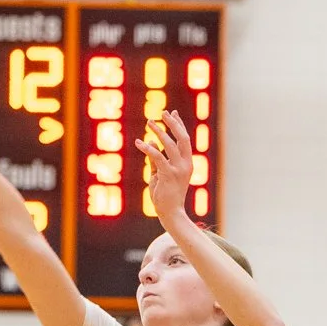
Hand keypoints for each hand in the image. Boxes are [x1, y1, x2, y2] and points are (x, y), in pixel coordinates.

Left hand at [137, 108, 191, 227]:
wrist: (170, 213)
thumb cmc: (164, 195)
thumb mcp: (160, 173)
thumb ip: (156, 158)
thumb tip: (149, 140)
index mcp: (187, 163)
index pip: (185, 140)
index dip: (179, 125)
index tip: (172, 112)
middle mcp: (186, 164)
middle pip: (182, 138)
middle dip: (173, 123)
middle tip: (162, 112)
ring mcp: (179, 170)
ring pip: (170, 144)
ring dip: (159, 131)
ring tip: (149, 122)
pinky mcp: (169, 175)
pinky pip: (158, 157)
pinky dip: (148, 148)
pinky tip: (139, 143)